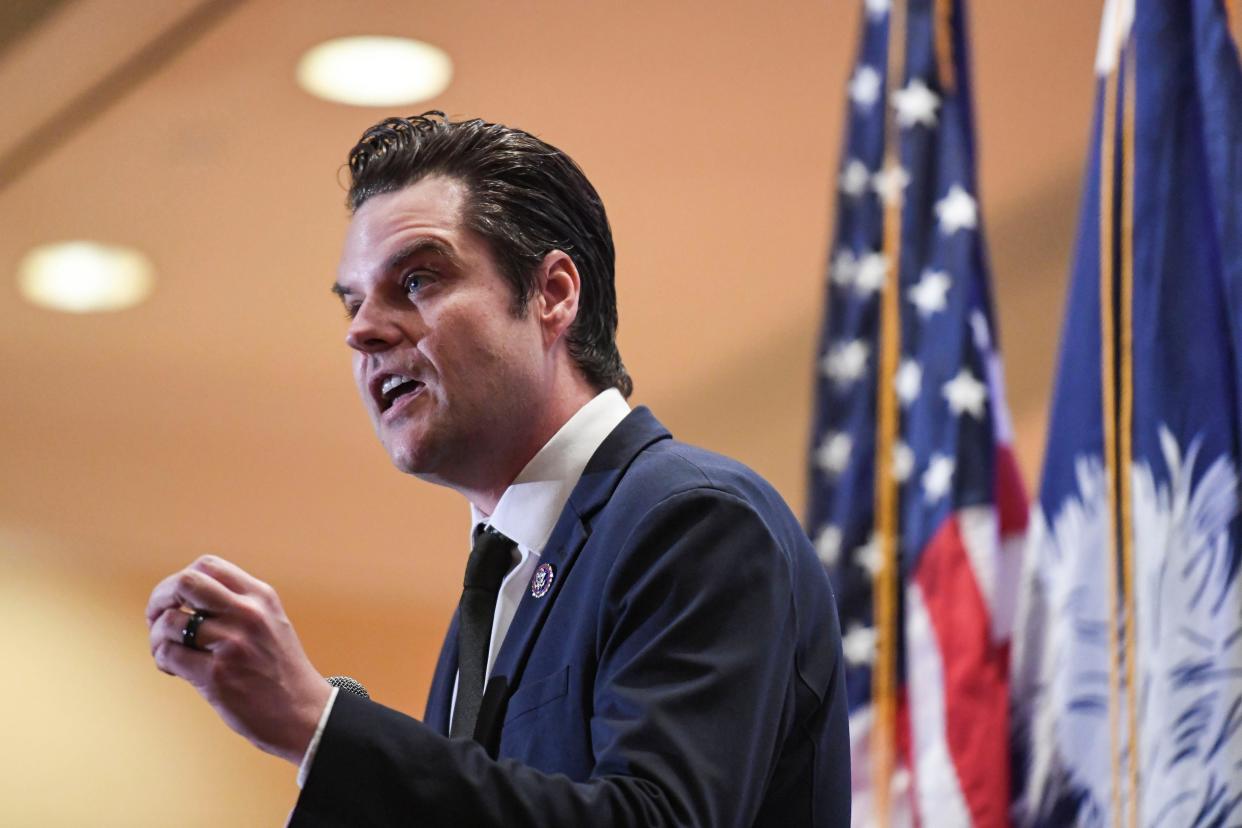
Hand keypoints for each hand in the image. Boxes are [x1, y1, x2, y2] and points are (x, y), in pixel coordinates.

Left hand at [146, 555, 331, 763]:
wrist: (304, 713)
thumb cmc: (280, 670)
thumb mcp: (270, 622)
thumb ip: (237, 605)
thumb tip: (184, 596)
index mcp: (261, 596)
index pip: (207, 565)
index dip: (181, 580)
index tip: (176, 601)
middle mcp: (248, 613)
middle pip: (184, 583)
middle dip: (160, 599)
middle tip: (156, 619)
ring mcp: (232, 643)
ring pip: (170, 622)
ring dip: (157, 637)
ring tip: (166, 651)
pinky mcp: (216, 675)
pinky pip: (168, 653)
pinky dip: (162, 660)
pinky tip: (174, 669)